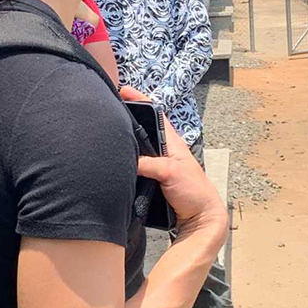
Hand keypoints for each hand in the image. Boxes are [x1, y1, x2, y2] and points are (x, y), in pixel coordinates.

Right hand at [122, 86, 225, 238]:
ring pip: (136, 149)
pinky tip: (114, 162)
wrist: (200, 217)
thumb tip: (126, 160)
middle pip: (141, 131)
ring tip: (106, 136)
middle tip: (107, 112)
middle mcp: (163, 150)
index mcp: (171, 142)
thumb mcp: (171, 172)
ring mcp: (157, 165)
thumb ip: (149, 164)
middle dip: (126, 121)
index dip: (140, 100)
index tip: (123, 90)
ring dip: (124, 144)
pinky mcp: (151, 180)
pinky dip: (125, 163)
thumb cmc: (194, 191)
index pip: (154, 114)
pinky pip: (134, 167)